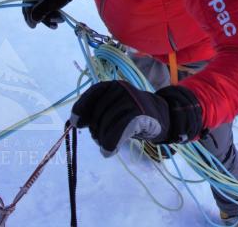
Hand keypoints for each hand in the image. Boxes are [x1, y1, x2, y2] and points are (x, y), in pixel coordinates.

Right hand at [22, 0, 89, 27]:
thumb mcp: (51, 1)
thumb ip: (41, 11)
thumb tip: (33, 20)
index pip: (27, 6)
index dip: (29, 17)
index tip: (33, 26)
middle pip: (36, 10)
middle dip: (46, 19)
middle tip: (54, 26)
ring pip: (44, 11)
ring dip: (52, 18)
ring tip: (61, 20)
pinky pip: (49, 9)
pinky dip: (54, 14)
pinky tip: (61, 19)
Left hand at [70, 81, 203, 156]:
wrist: (165, 117)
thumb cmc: (135, 114)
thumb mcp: (116, 107)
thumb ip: (98, 111)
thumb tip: (73, 122)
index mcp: (115, 86)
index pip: (94, 93)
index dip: (82, 108)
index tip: (75, 122)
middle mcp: (123, 90)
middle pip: (98, 114)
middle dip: (96, 130)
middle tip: (101, 139)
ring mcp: (132, 101)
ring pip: (106, 125)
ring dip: (103, 140)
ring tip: (109, 144)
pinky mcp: (139, 115)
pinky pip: (118, 132)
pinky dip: (111, 144)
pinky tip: (109, 152)